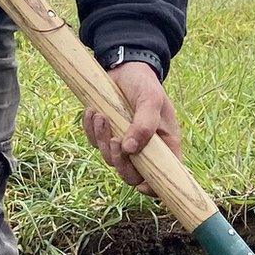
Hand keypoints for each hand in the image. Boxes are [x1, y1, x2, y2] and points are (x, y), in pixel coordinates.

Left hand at [82, 62, 180, 194]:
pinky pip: (94, 143)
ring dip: (102, 140)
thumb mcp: (151, 99)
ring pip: (110, 159)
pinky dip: (91, 130)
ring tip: (101, 115)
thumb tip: (130, 149)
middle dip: (120, 162)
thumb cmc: (145, 83)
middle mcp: (144, 148)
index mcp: (164, 145)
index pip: (162, 177)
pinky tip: (93, 112)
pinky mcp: (107, 133)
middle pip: (131, 175)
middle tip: (114, 140)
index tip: (142, 185)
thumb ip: (145, 124)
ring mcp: (124, 142)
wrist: (126, 66)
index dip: (153, 188)